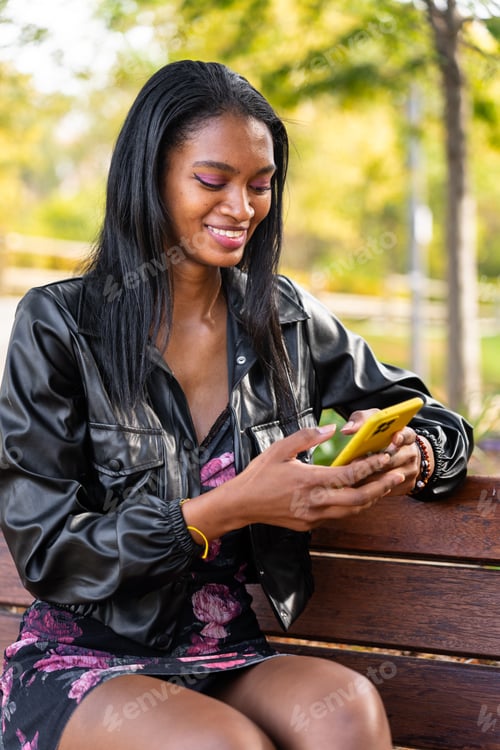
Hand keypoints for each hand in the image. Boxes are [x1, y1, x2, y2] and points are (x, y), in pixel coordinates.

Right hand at [228, 425, 405, 530]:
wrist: (242, 504)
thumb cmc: (260, 474)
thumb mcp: (280, 449)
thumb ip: (306, 436)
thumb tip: (331, 428)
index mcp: (309, 481)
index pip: (349, 474)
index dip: (370, 466)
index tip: (385, 457)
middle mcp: (315, 501)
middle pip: (359, 498)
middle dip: (381, 486)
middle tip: (397, 474)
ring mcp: (313, 516)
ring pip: (352, 511)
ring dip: (371, 498)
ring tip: (385, 485)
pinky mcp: (310, 524)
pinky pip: (339, 515)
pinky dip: (354, 505)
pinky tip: (361, 495)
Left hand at [342, 409, 434, 495]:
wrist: (400, 454)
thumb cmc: (382, 436)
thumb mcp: (374, 421)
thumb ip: (361, 420)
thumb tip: (347, 430)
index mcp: (407, 435)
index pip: (408, 435)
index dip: (401, 437)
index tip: (394, 438)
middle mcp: (412, 454)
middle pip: (394, 459)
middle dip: (374, 461)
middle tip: (355, 461)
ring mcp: (410, 472)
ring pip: (388, 477)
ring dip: (369, 477)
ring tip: (350, 475)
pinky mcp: (406, 487)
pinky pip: (388, 490)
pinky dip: (372, 489)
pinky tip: (356, 486)